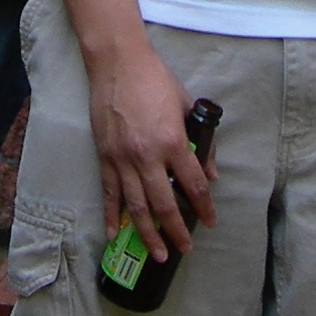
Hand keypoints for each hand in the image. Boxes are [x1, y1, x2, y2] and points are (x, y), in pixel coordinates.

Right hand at [89, 36, 213, 257]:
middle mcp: (148, 156)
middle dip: (176, 231)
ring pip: (137, 206)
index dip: (204, 207)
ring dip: (148, 234)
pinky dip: (113, 216)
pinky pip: (110, 193)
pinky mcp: (105, 156)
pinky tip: (116, 234)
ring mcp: (123, 158)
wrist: (118, 62)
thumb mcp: (186, 105)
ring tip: (158, 254)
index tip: (209, 222)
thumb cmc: (154, 79)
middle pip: (165, 204)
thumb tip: (211, 173)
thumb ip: (201, 141)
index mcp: (172, 141)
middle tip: (184, 250)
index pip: (194, 185)